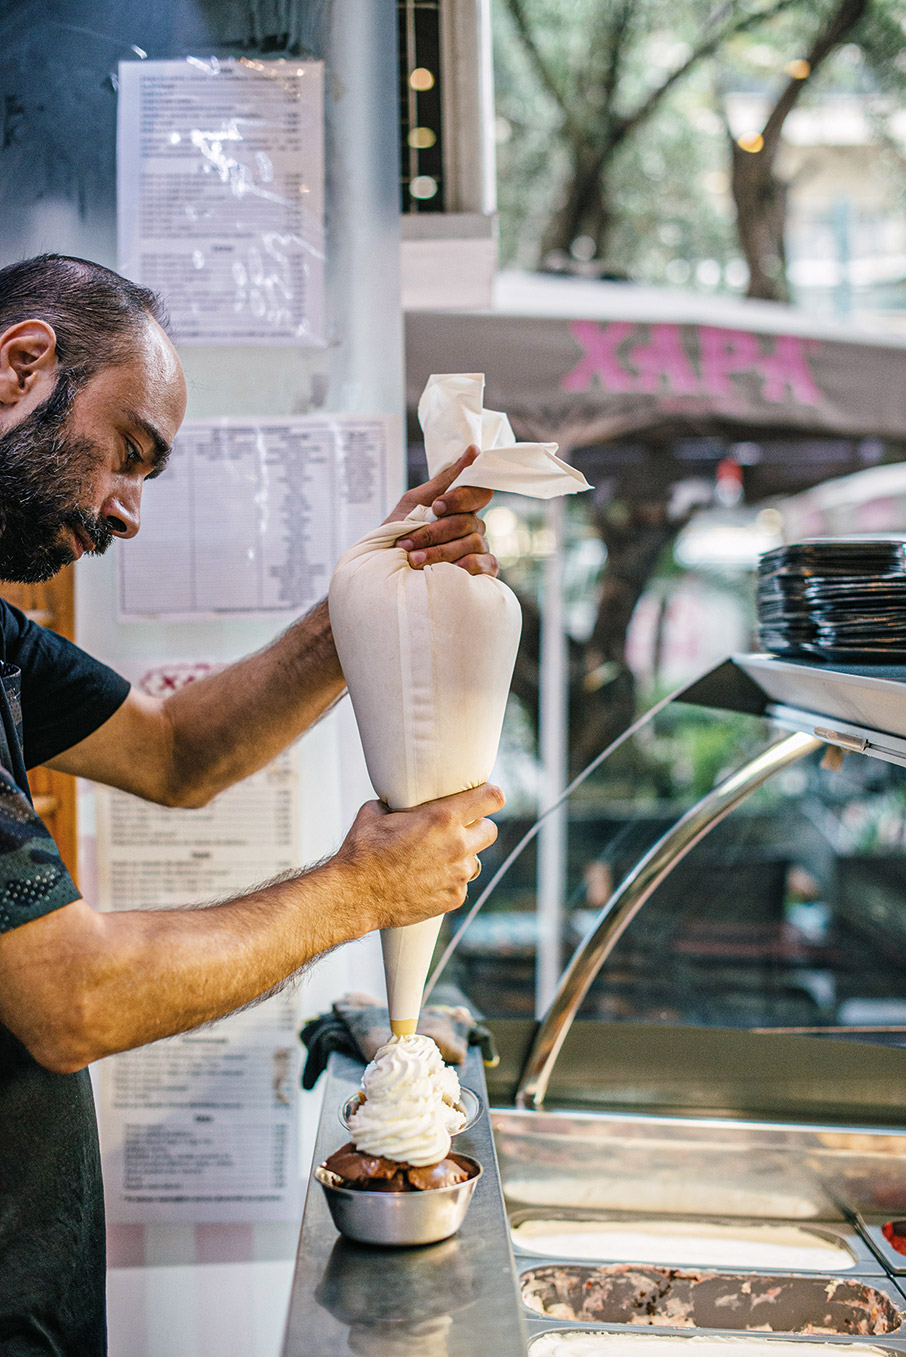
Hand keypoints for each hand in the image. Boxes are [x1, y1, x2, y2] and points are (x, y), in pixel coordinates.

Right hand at [334, 782, 504, 930]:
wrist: (354, 894)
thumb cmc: (362, 850)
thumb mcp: (376, 812)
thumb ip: (399, 804)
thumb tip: (400, 800)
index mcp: (443, 817)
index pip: (491, 798)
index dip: (491, 796)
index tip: (485, 798)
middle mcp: (457, 845)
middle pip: (490, 831)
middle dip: (477, 828)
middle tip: (458, 830)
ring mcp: (458, 874)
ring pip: (476, 861)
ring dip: (462, 858)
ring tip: (436, 859)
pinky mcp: (453, 898)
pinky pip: (461, 884)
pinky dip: (449, 881)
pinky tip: (427, 880)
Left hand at [387, 446, 497, 576]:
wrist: (384, 565)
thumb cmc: (400, 531)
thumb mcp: (416, 501)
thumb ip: (446, 479)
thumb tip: (474, 450)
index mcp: (462, 506)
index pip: (479, 492)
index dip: (460, 498)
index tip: (436, 506)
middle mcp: (474, 525)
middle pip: (469, 522)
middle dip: (435, 533)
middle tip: (408, 542)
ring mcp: (478, 548)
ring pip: (474, 544)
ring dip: (440, 552)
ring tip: (413, 559)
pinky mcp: (480, 571)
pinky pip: (488, 564)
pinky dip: (469, 566)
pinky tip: (448, 570)